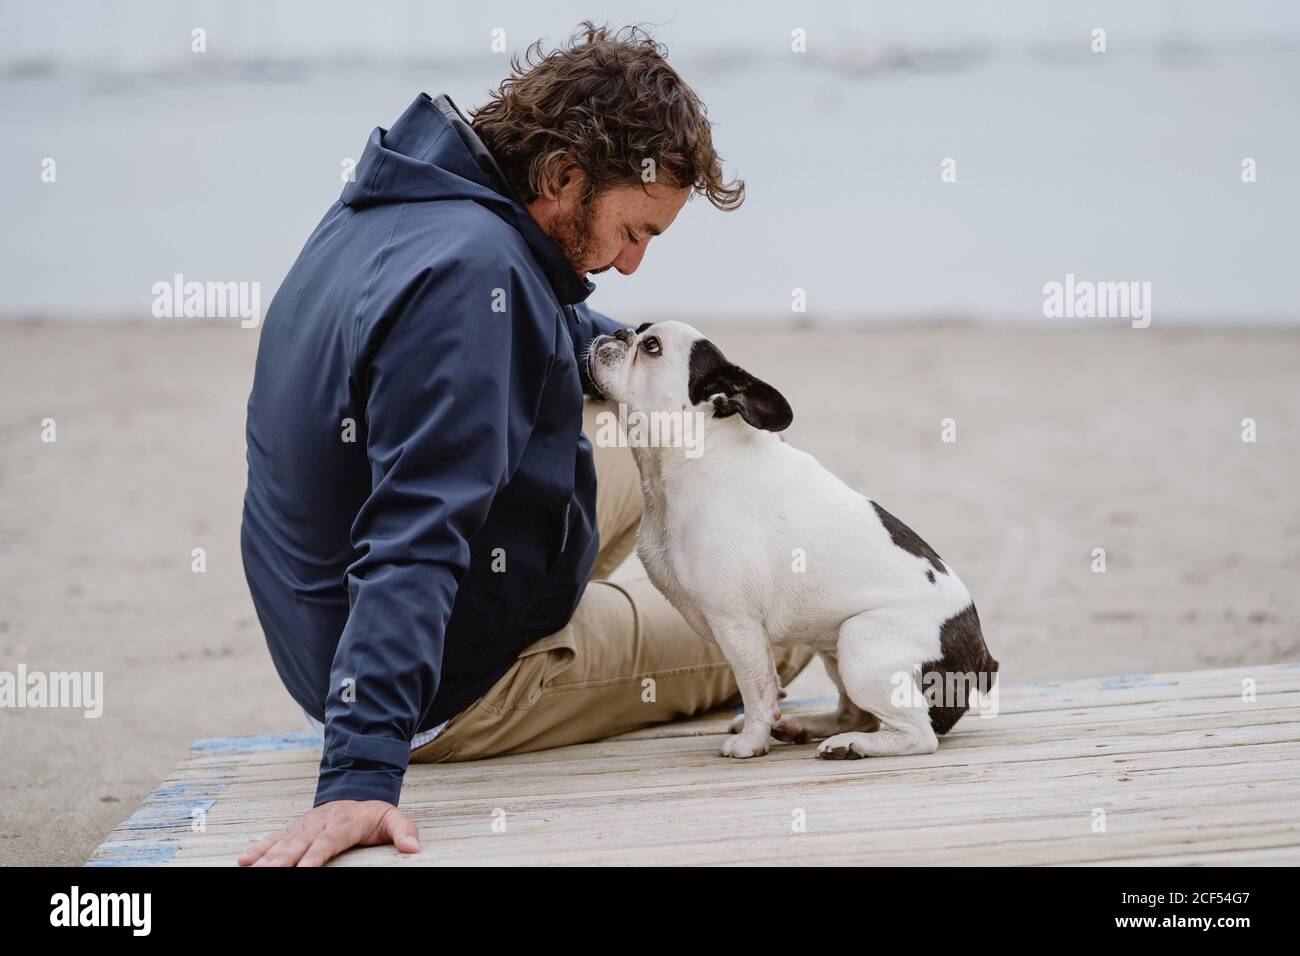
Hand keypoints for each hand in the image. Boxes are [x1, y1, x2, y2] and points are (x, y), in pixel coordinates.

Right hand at [238, 800, 419, 866]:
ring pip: (283, 842)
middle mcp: (320, 822)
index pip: (328, 841)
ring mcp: (305, 825)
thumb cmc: (373, 813)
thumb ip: (403, 830)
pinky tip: (244, 860)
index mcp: (345, 821)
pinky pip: (274, 838)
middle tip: (271, 873)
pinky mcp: (295, 829)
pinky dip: (259, 848)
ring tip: (251, 869)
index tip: (305, 870)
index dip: (315, 856)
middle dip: (283, 860)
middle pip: (299, 843)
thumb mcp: (393, 817)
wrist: (356, 789)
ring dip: (267, 857)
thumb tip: (413, 847)